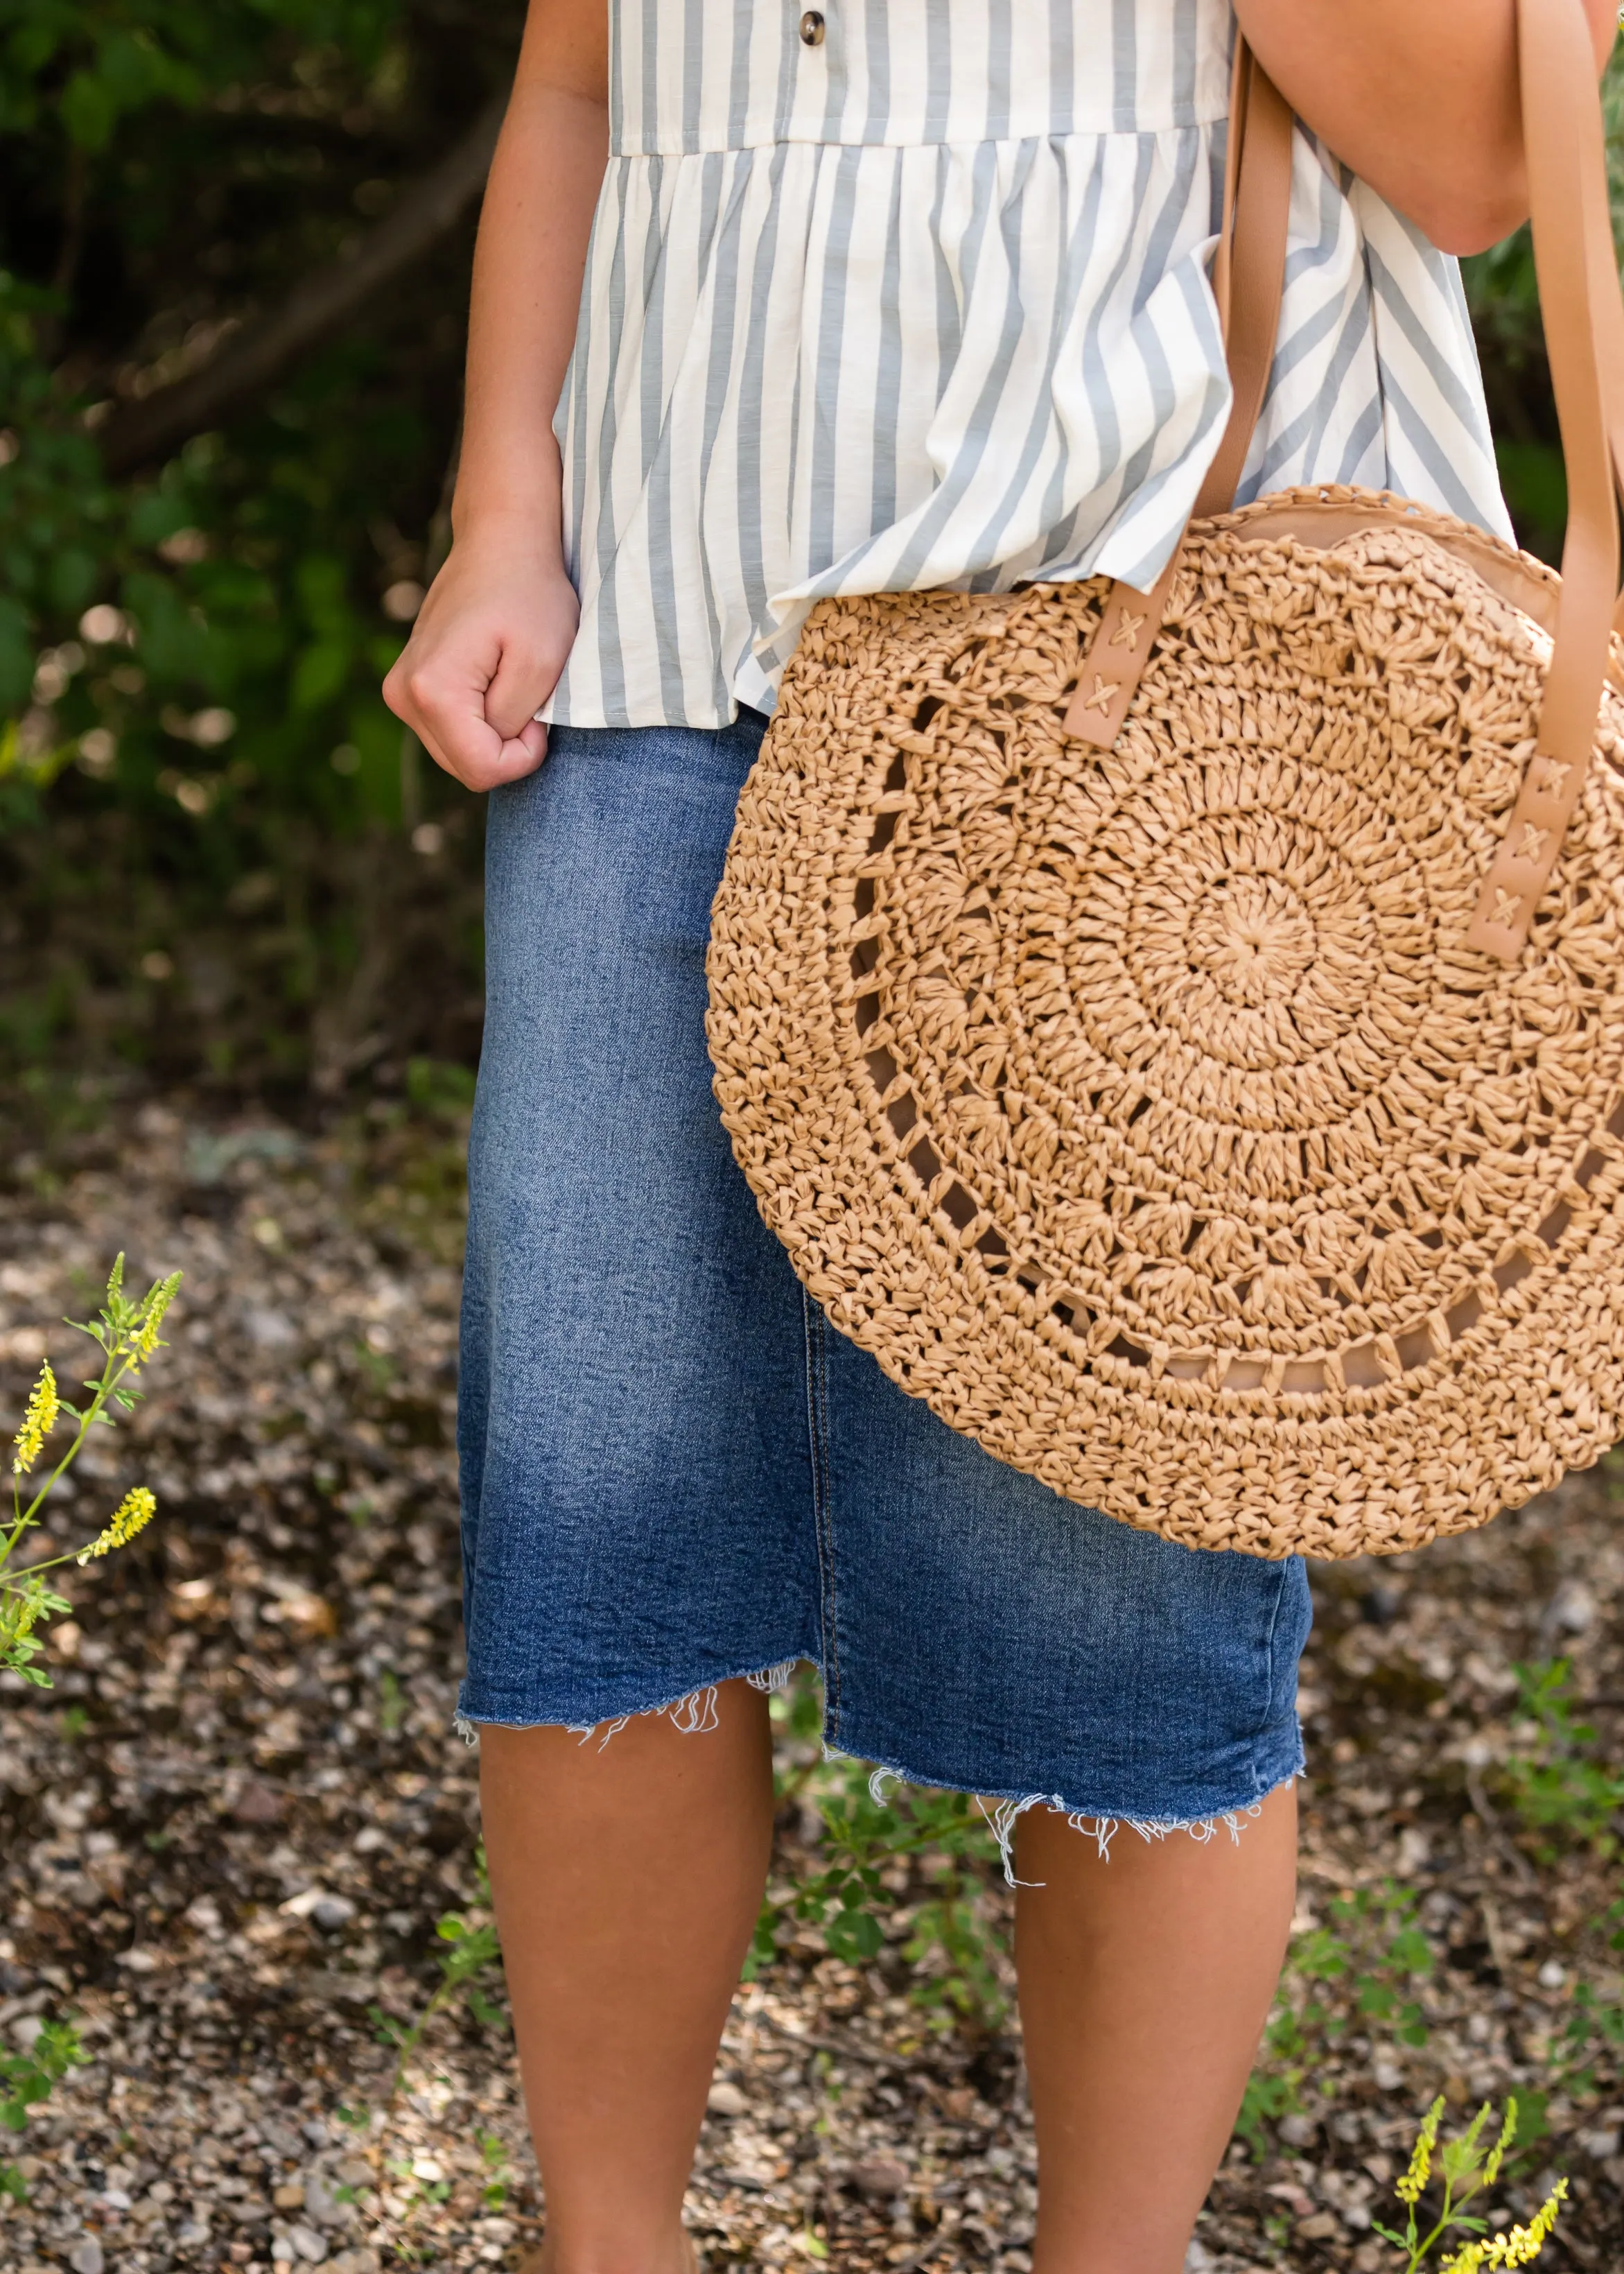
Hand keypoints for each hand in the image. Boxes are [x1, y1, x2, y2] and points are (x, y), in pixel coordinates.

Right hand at [383, 520, 578, 789]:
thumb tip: (498, 747)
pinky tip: (492, 679)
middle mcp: (402, 695)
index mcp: (432, 691)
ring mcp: (399, 691)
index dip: (523, 756)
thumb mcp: (542, 664)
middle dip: (506, 745)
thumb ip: (516, 723)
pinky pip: (450, 732)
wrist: (500, 544)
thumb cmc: (529, 596)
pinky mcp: (406, 688)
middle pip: (465, 767)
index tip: (539, 714)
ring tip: (508, 680)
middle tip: (527, 693)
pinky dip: (478, 719)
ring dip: (493, 731)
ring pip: (458, 753)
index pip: (482, 771)